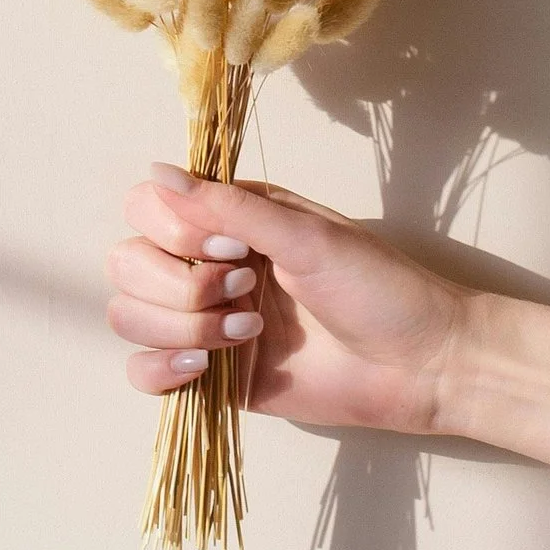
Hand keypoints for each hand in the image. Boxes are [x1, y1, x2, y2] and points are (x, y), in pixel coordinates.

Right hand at [107, 164, 464, 438]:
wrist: (423, 365)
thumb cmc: (380, 289)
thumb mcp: (308, 237)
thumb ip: (230, 207)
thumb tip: (158, 172)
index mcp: (230, 220)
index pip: (145, 208)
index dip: (172, 230)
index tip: (232, 247)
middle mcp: (209, 266)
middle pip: (127, 264)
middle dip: (178, 285)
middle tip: (247, 294)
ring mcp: (206, 322)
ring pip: (129, 317)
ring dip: (178, 326)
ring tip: (248, 334)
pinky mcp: (212, 377)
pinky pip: (144, 373)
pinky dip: (160, 370)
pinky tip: (204, 368)